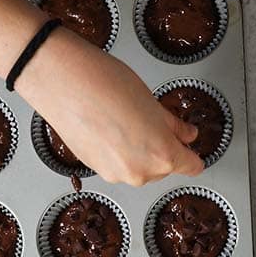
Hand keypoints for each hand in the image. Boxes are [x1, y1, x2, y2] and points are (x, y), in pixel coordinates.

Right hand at [17, 29, 203, 185]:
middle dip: (162, 148)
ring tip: (127, 120)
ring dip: (138, 151)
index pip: (191, 166)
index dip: (192, 154)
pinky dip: (117, 151)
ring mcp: (114, 174)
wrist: (64, 82)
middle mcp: (139, 173)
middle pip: (164, 168)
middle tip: (153, 121)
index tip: (190, 146)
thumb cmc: (107, 85)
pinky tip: (109, 127)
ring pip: (138, 168)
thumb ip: (173, 125)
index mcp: (162, 156)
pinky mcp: (92, 169)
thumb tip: (186, 134)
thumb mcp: (153, 102)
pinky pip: (116, 165)